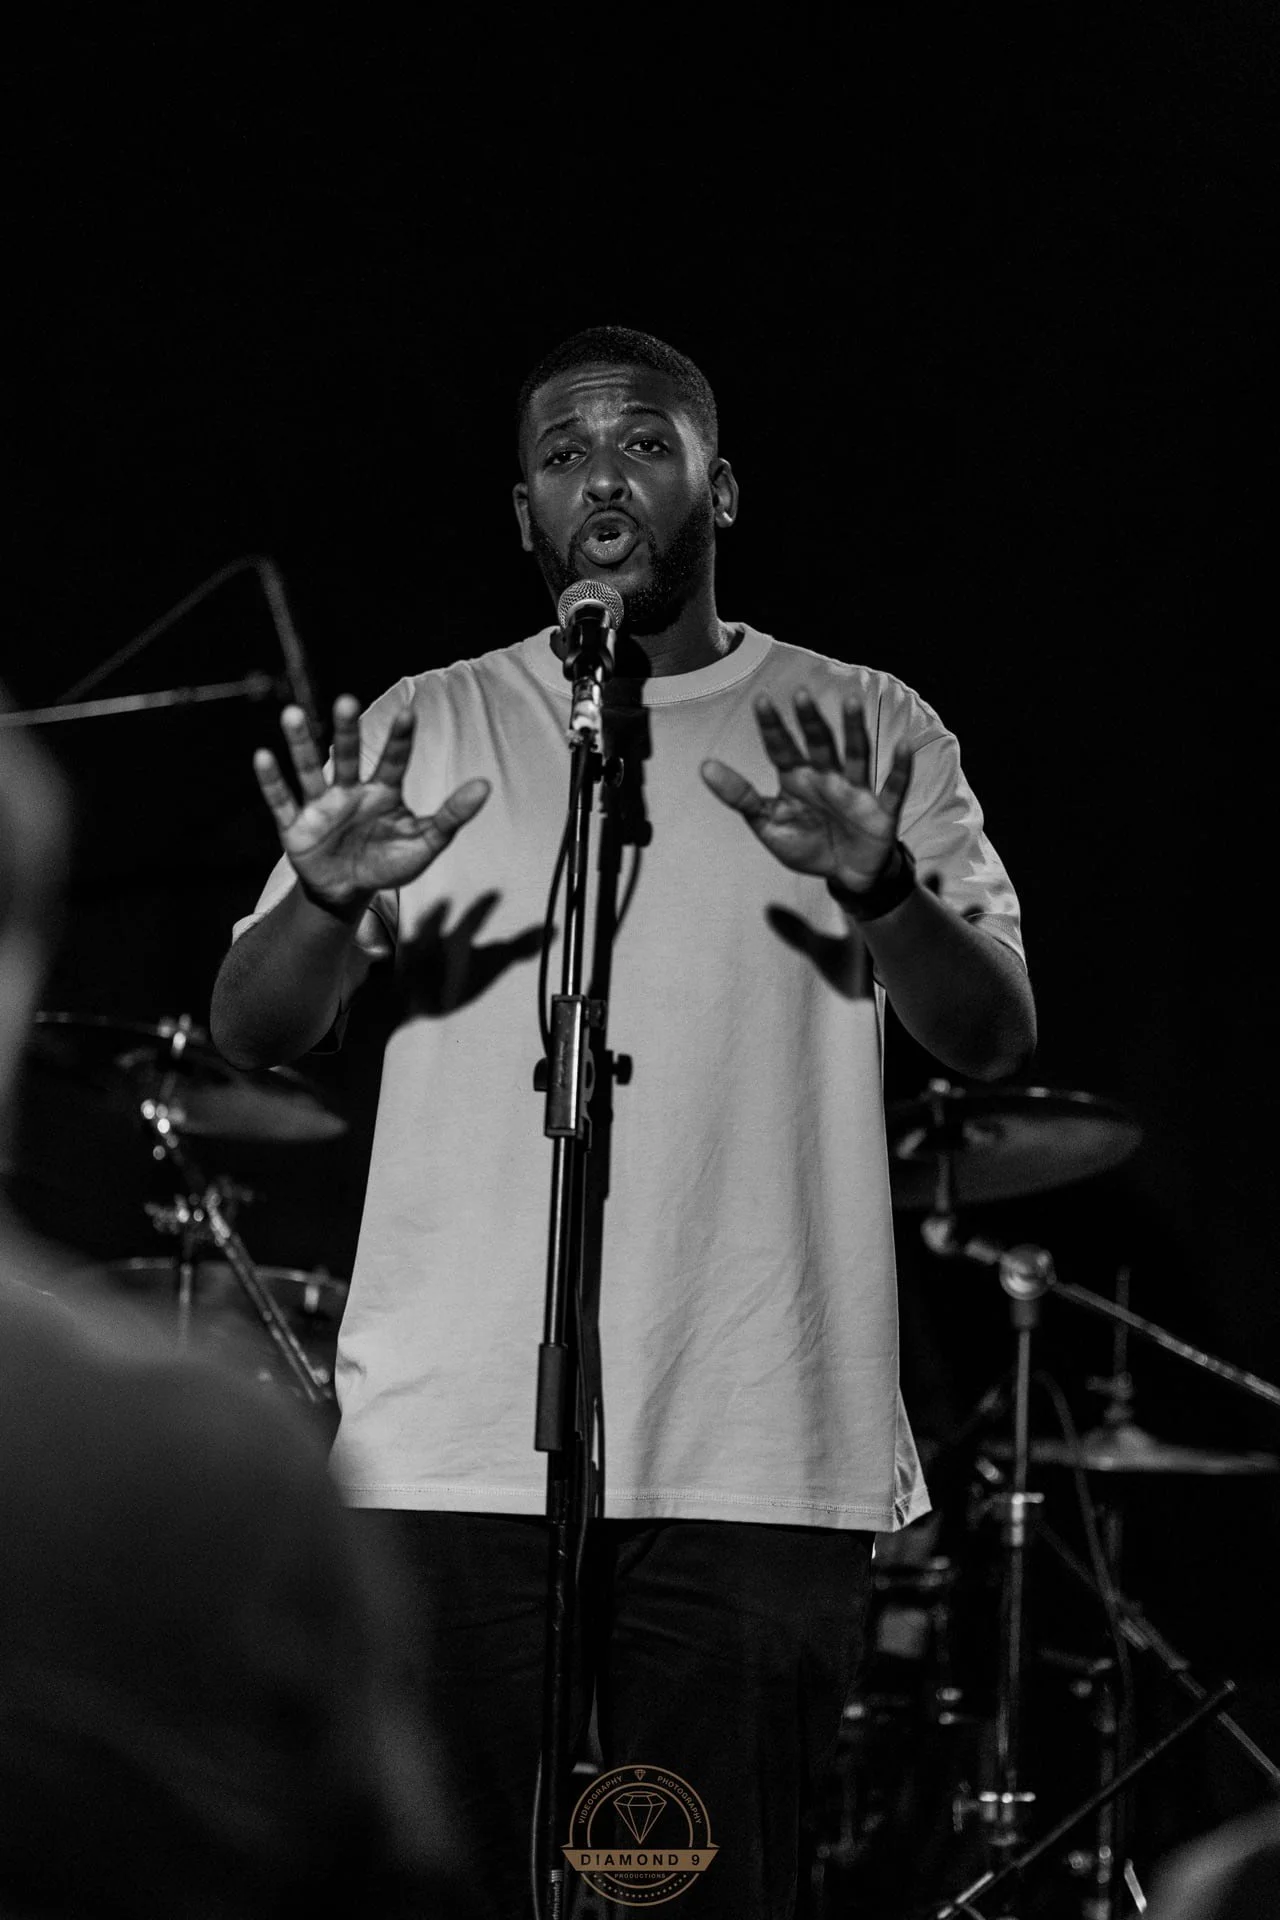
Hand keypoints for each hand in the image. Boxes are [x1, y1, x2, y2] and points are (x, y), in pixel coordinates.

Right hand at [253, 696, 489, 916]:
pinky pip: (282, 801)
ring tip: (293, 714)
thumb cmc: (387, 861)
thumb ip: (452, 815)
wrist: (348, 891)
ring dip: (301, 744)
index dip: (400, 739)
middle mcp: (350, 791)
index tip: (409, 712)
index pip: (393, 760)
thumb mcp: (425, 843)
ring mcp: (321, 806)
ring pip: (310, 770)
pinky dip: (272, 782)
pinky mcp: (296, 826)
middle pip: (348, 756)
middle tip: (346, 701)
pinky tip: (262, 757)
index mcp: (382, 792)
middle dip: (346, 731)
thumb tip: (485, 785)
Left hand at [701, 689, 912, 890]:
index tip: (761, 700)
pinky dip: (900, 768)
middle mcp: (827, 777)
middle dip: (810, 721)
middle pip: (819, 744)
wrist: (845, 875)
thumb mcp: (768, 824)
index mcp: (797, 780)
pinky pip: (892, 787)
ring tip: (851, 702)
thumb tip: (704, 767)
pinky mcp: (880, 810)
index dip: (772, 727)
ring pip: (855, 755)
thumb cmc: (808, 843)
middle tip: (801, 695)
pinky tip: (903, 745)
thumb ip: (740, 797)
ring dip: (853, 730)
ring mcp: (855, 791)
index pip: (782, 748)